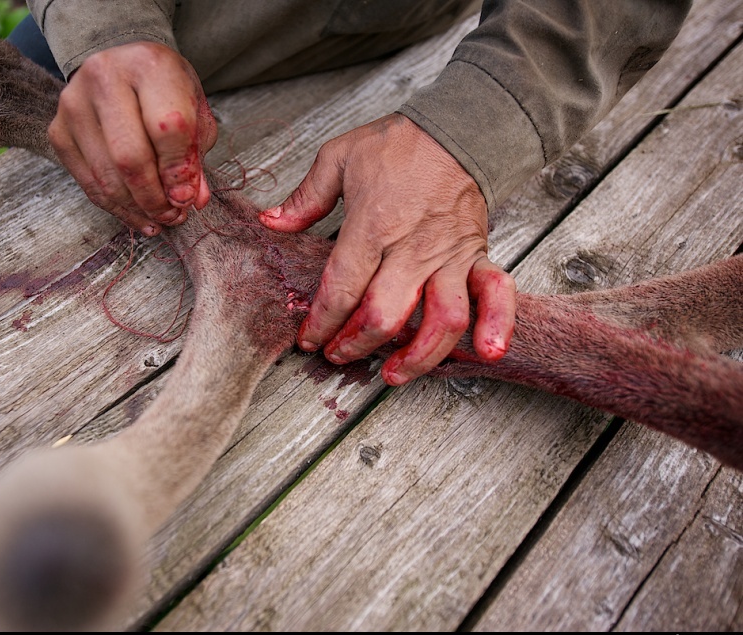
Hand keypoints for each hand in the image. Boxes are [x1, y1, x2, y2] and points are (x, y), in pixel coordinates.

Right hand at [48, 41, 217, 234]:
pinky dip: (116, 208)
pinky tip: (138, 217)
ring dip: (137, 209)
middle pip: (130, 157)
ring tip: (160, 220)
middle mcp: (104, 78)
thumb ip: (195, 155)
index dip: (179, 171)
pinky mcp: (58, 131)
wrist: (124, 68)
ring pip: (107, 177)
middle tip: (173, 216)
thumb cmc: (165, 93)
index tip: (187, 197)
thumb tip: (190, 199)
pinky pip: (88, 183)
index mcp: (148, 65)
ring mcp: (74, 104)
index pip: (167, 128)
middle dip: (155, 198)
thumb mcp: (194, 113)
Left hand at [259, 113, 515, 385]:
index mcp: (373, 226)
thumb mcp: (338, 157)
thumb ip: (305, 198)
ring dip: (418, 355)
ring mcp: (450, 257)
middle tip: (338, 354)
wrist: (456, 126)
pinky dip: (498, 325)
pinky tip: (487, 352)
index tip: (309, 339)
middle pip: (384, 314)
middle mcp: (412, 249)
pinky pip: (497, 295)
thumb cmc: (397, 144)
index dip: (321, 322)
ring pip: (441, 319)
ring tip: (392, 374)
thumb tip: (271, 223)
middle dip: (355, 344)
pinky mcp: (479, 257)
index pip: (342, 288)